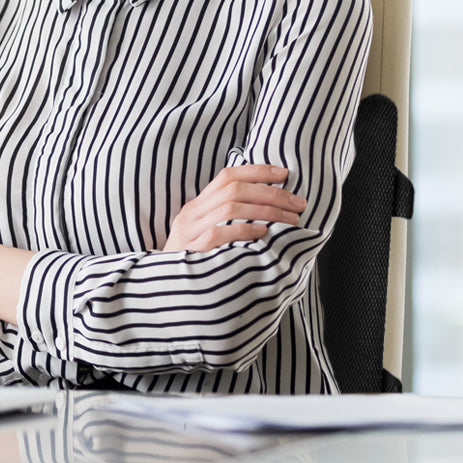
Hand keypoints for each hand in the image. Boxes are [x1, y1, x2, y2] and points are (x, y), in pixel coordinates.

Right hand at [161, 165, 305, 252]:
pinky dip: (244, 230)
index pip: (227, 176)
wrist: (165, 290)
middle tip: (298, 203)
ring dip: (265, 211)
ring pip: (230, 208)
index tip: (284, 174)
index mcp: (197, 205)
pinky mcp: (193, 250)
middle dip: (271, 193)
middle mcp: (192, 213)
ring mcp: (191, 231)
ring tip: (290, 219)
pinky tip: (264, 233)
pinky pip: (219, 234)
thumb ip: (226, 219)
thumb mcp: (204, 233)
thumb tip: (266, 208)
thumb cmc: (193, 261)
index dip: (257, 171)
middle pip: (234, 190)